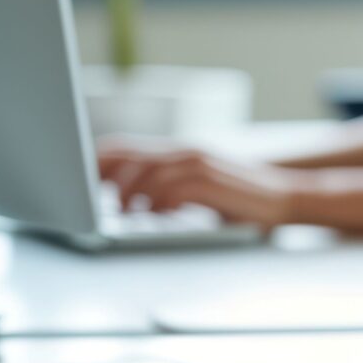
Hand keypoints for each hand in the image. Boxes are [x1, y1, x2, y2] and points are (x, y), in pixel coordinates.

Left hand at [97, 139, 300, 227]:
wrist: (284, 197)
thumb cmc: (239, 198)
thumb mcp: (198, 186)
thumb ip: (167, 186)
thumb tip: (127, 199)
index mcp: (178, 151)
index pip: (125, 147)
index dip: (97, 162)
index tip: (77, 180)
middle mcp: (185, 151)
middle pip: (130, 157)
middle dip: (105, 178)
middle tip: (93, 200)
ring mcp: (199, 164)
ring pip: (148, 171)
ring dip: (131, 193)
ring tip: (127, 212)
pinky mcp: (212, 181)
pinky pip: (174, 188)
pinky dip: (159, 202)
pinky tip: (156, 215)